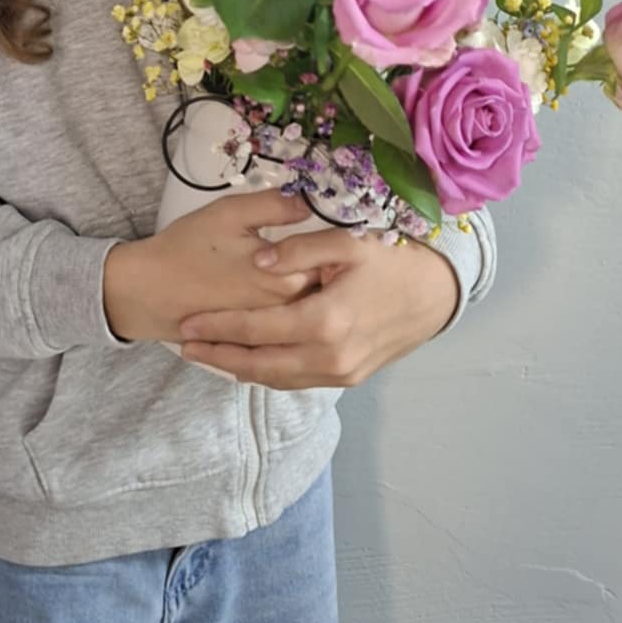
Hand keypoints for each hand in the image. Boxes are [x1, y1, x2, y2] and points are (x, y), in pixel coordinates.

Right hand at [103, 189, 321, 343]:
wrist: (147, 292)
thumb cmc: (186, 249)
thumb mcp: (230, 214)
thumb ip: (275, 205)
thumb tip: (311, 198)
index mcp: (287, 280)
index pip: (332, 264)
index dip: (336, 248)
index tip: (341, 233)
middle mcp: (285, 312)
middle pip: (325, 291)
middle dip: (330, 273)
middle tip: (332, 253)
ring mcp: (271, 331)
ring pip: (308, 312)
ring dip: (314, 296)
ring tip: (308, 274)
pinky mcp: (255, 341)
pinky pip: (287, 330)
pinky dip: (292, 317)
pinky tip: (283, 297)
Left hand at [174, 229, 460, 386]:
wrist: (436, 295)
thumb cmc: (392, 261)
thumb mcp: (348, 242)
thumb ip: (299, 248)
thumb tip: (259, 260)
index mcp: (325, 321)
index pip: (256, 329)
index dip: (218, 327)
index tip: (186, 323)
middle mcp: (330, 356)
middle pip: (259, 364)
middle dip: (218, 356)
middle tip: (185, 346)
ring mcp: (341, 372)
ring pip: (277, 379)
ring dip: (240, 368)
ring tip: (208, 354)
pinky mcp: (349, 377)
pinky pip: (298, 381)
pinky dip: (268, 373)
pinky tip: (249, 361)